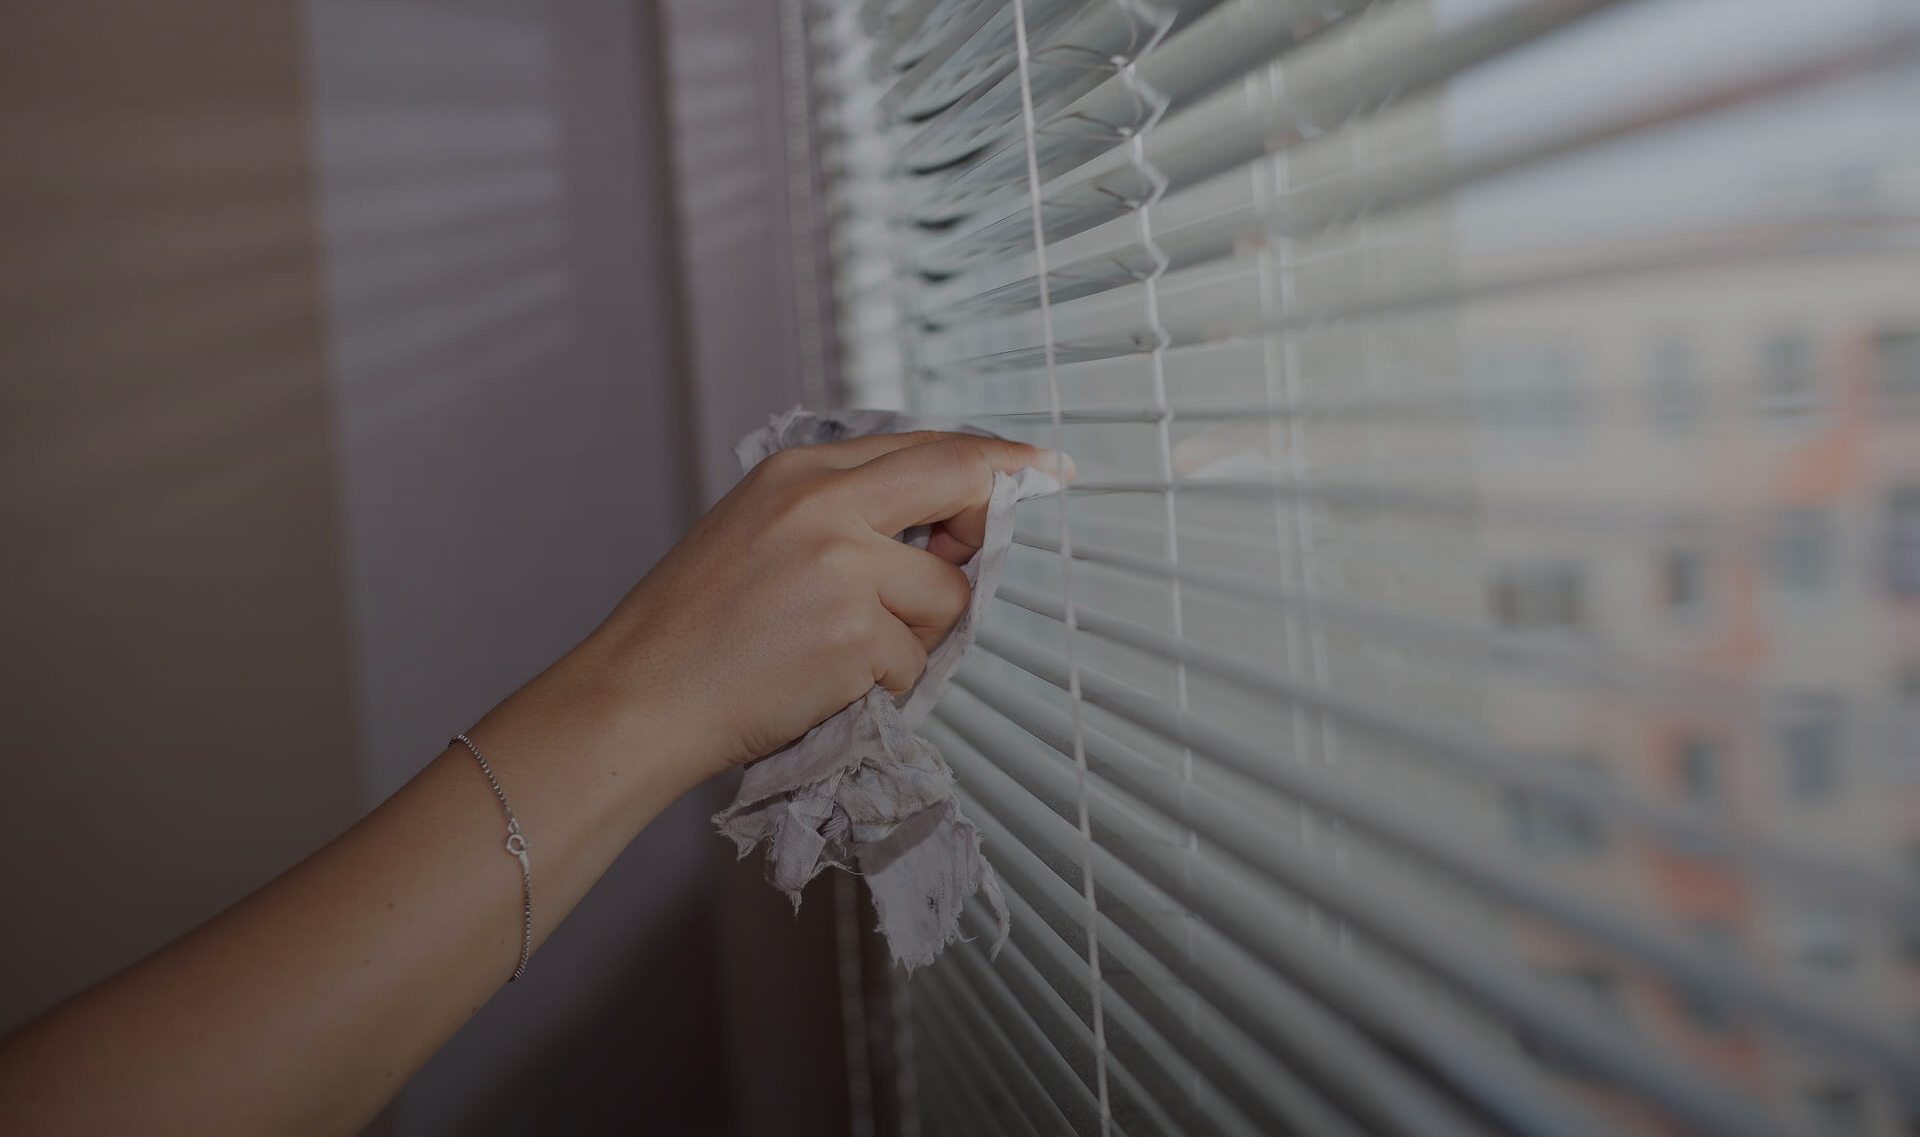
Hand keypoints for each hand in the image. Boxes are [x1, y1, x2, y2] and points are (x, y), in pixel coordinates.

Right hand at [571, 431, 1069, 778]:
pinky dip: (884, 687)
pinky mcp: (854, 635)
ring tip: (842, 653)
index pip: (927, 445)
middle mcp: (823, 505)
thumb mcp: (757, 533)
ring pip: (948, 597)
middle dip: (987, 526)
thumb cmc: (692, 631)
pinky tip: (825, 684)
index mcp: (799, 472)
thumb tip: (942, 534)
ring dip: (915, 637)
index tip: (1042, 465)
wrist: (638, 697)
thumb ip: (843, 516)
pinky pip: (915, 663)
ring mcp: (842, 567)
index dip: (996, 459)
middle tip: (971, 560)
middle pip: (961, 485)